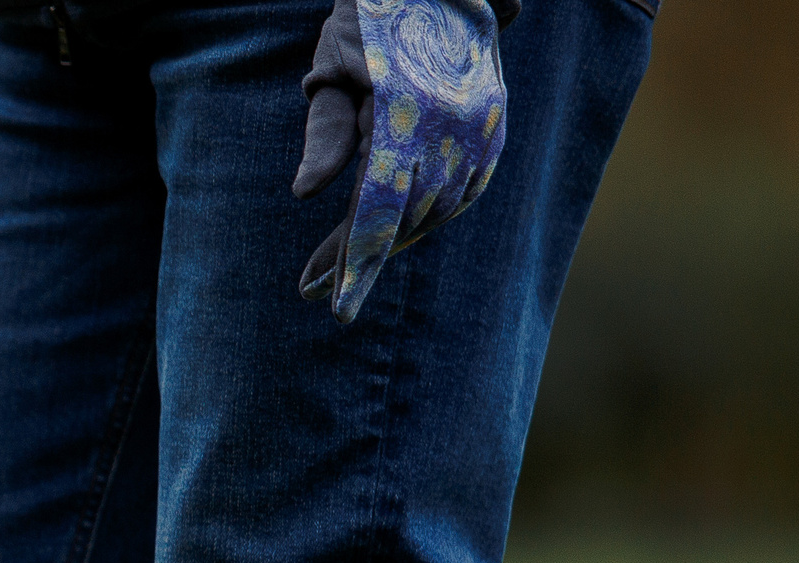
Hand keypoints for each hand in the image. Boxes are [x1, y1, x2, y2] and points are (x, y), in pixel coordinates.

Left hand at [292, 0, 512, 322]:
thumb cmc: (370, 18)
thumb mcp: (334, 67)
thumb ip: (325, 133)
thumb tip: (304, 194)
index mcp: (410, 118)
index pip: (375, 210)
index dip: (349, 260)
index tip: (323, 299)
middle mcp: (453, 130)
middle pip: (404, 220)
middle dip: (360, 260)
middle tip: (318, 291)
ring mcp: (481, 131)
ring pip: (435, 211)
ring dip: (393, 244)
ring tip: (349, 268)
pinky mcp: (494, 128)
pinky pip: (462, 192)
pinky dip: (428, 218)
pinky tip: (395, 235)